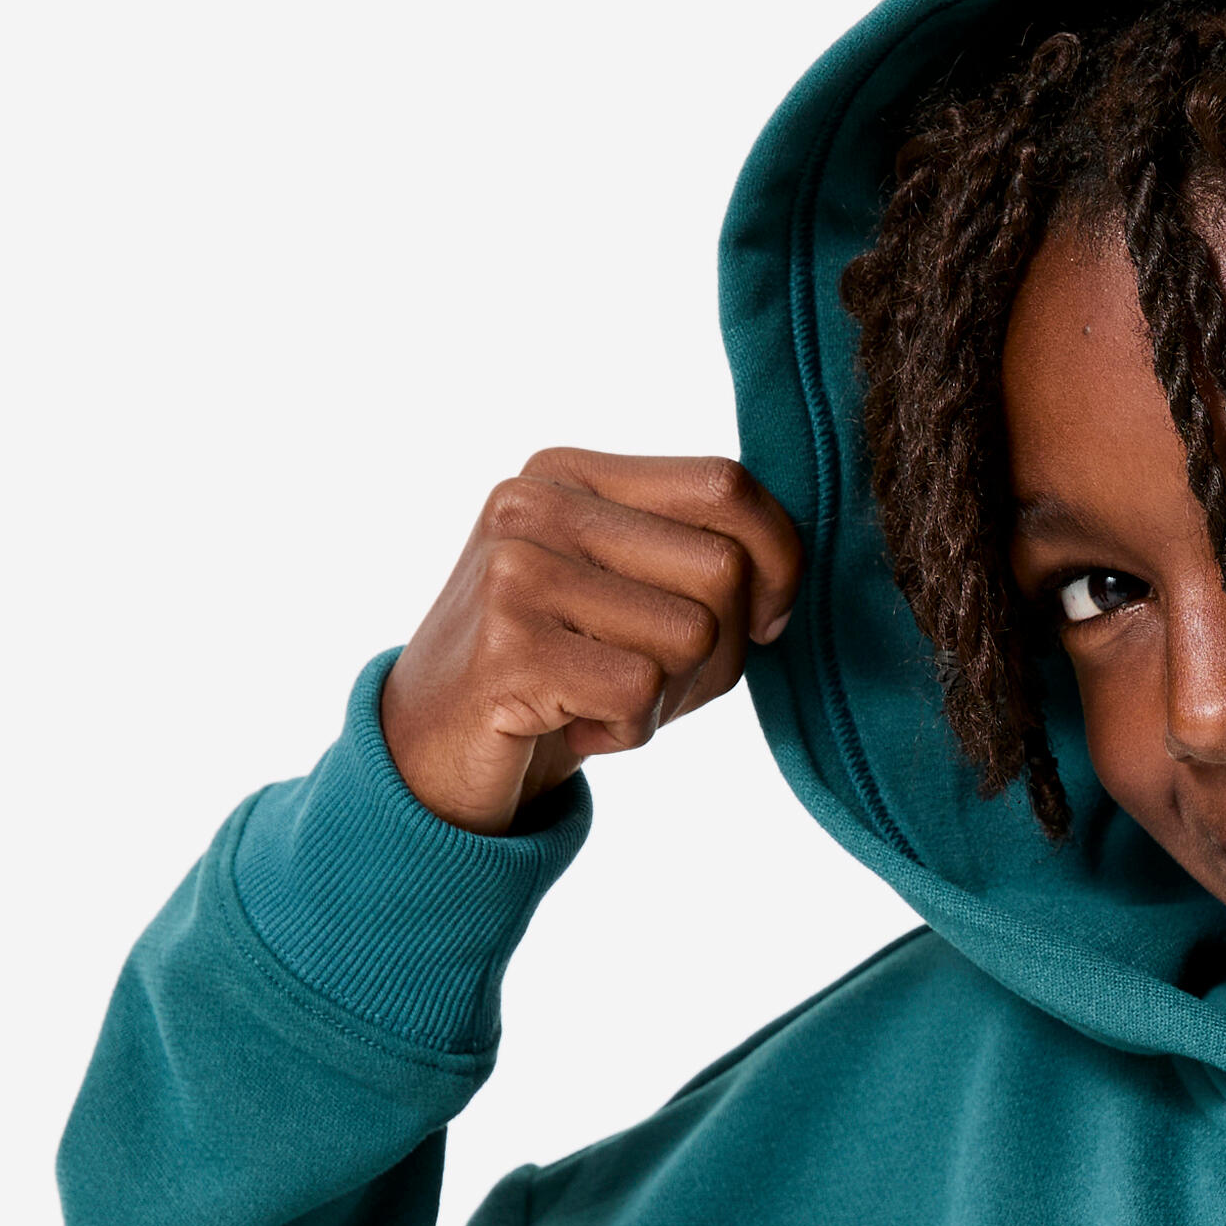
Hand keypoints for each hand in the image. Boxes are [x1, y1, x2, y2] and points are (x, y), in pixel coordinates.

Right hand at [380, 453, 803, 833]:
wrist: (437, 749)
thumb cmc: (564, 673)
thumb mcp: (634, 597)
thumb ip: (703, 561)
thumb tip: (787, 570)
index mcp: (574, 476)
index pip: (725, 484)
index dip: (779, 561)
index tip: (765, 620)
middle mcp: (536, 505)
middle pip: (721, 569)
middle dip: (722, 649)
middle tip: (658, 680)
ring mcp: (514, 570)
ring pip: (692, 635)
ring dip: (670, 695)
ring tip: (605, 697)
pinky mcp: (506, 646)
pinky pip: (642, 693)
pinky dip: (630, 731)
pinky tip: (577, 724)